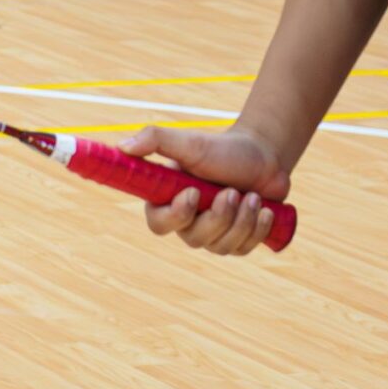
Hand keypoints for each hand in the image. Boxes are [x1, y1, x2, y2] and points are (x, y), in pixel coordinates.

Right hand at [124, 124, 291, 255]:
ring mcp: (213, 236)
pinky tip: (265, 209)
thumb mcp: (188, 142)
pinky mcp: (238, 242)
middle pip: (195, 239)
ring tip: (253, 195)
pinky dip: (258, 228)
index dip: (175, 216)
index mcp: (169, 200)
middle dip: (219, 216)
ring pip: (222, 246)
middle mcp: (188, 222)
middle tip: (232, 191)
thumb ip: (154, 140)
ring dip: (242, 219)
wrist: (262, 157)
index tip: (194, 193)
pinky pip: (244, 248)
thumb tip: (122, 148)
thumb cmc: (221, 148)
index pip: (158, 223)